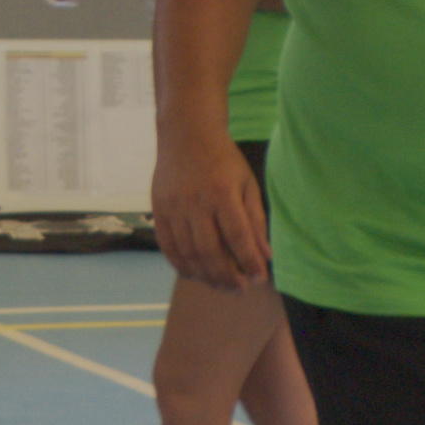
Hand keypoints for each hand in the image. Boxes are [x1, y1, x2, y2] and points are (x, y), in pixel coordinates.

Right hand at [150, 136, 270, 292]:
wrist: (186, 134)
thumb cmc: (223, 160)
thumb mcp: (248, 184)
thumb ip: (256, 220)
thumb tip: (266, 255)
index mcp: (223, 193)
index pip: (238, 237)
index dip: (249, 261)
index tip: (259, 277)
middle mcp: (196, 202)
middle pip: (210, 251)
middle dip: (227, 276)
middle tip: (240, 290)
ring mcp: (174, 207)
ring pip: (188, 253)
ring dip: (205, 276)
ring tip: (220, 286)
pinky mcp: (158, 209)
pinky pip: (167, 246)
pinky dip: (180, 265)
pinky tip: (193, 274)